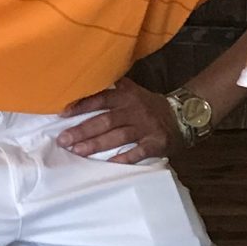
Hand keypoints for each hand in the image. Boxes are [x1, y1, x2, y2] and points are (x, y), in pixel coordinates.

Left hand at [58, 79, 179, 162]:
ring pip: (118, 136)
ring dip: (96, 144)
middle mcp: (134, 110)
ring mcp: (145, 127)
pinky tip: (109, 164)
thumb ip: (113, 88)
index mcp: (127, 96)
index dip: (82, 106)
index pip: (101, 99)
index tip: (62, 115)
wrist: (184, 116)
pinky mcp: (155, 142)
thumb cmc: (150, 106)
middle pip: (105, 120)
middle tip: (63, 140)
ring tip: (77, 151)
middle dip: (83, 131)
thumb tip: (86, 81)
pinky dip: (124, 158)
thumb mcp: (134, 91)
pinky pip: (138, 152)